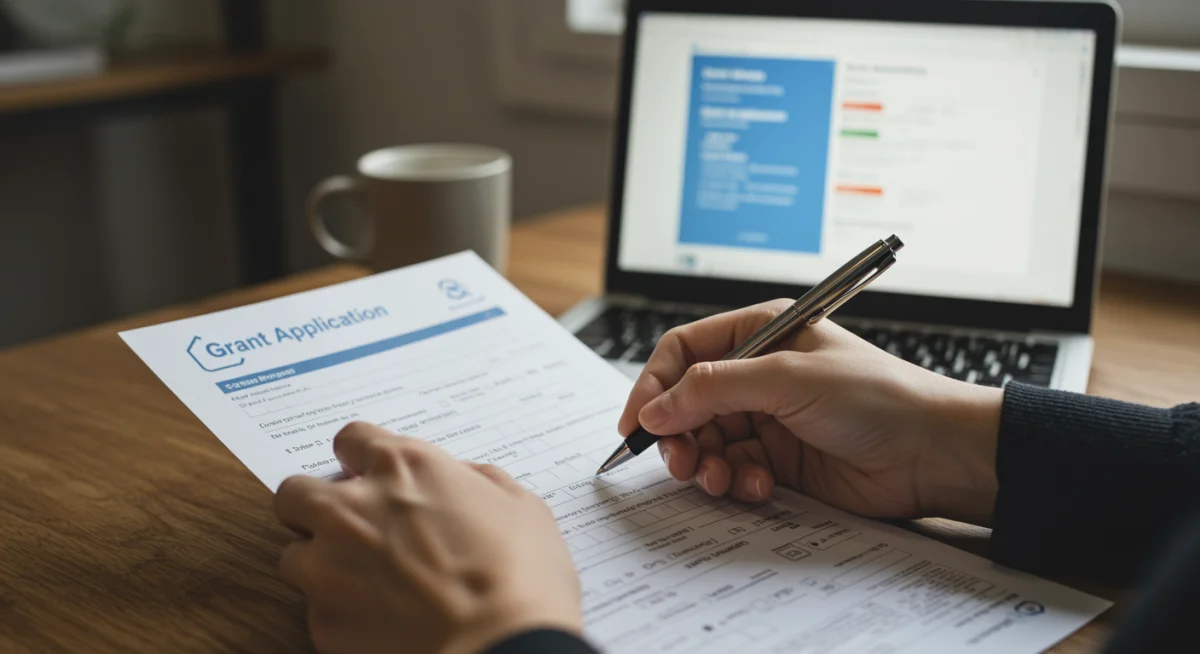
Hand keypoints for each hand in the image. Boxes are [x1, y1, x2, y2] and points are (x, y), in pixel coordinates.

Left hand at [274, 422, 580, 653]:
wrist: (503, 652)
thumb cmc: (521, 581)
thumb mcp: (521, 507)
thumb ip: (478, 481)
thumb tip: (463, 480)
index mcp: (404, 469)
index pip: (352, 439)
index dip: (361, 457)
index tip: (369, 473)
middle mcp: (354, 510)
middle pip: (295, 492)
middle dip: (314, 505)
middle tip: (350, 525)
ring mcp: (330, 569)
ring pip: (295, 554)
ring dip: (322, 562)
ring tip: (366, 582)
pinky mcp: (324, 624)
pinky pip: (317, 611)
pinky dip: (341, 613)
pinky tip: (380, 620)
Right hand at [618, 300, 1002, 525]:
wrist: (931, 453)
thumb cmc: (877, 397)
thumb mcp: (786, 379)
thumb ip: (713, 390)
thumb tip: (655, 409)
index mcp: (760, 333)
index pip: (683, 352)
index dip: (654, 385)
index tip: (637, 423)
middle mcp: (759, 374)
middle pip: (687, 402)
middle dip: (678, 434)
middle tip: (682, 461)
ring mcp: (768, 418)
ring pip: (706, 441)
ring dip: (706, 463)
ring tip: (720, 478)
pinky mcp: (779, 460)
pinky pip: (733, 470)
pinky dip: (735, 481)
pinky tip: (756, 486)